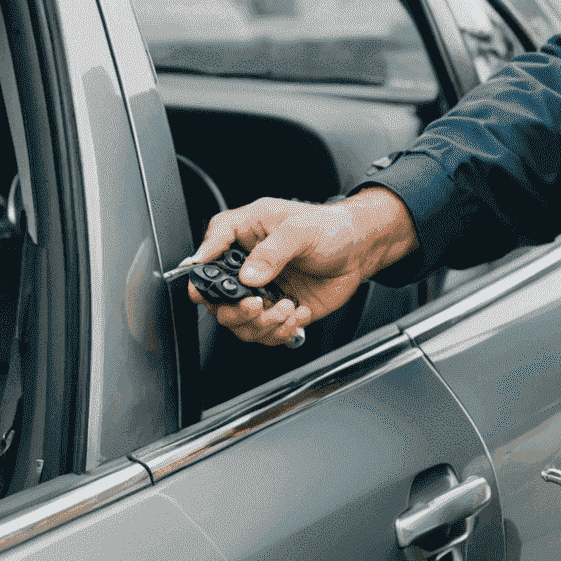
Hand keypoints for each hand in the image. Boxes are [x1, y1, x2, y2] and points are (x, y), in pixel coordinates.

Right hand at [186, 190, 418, 346]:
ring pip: (240, 322)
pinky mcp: (280, 310)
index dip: (201, 270)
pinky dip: (281, 330)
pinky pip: (267, 332)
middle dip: (234, 310)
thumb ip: (272, 252)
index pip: (210, 249)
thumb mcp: (300, 230)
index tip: (203, 288)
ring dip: (261, 324)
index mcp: (246, 234)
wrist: (360, 250)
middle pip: (217, 298)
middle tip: (255, 305)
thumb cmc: (331, 228)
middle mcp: (249, 265)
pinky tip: (297, 312)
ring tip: (285, 308)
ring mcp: (264, 290)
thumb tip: (249, 275)